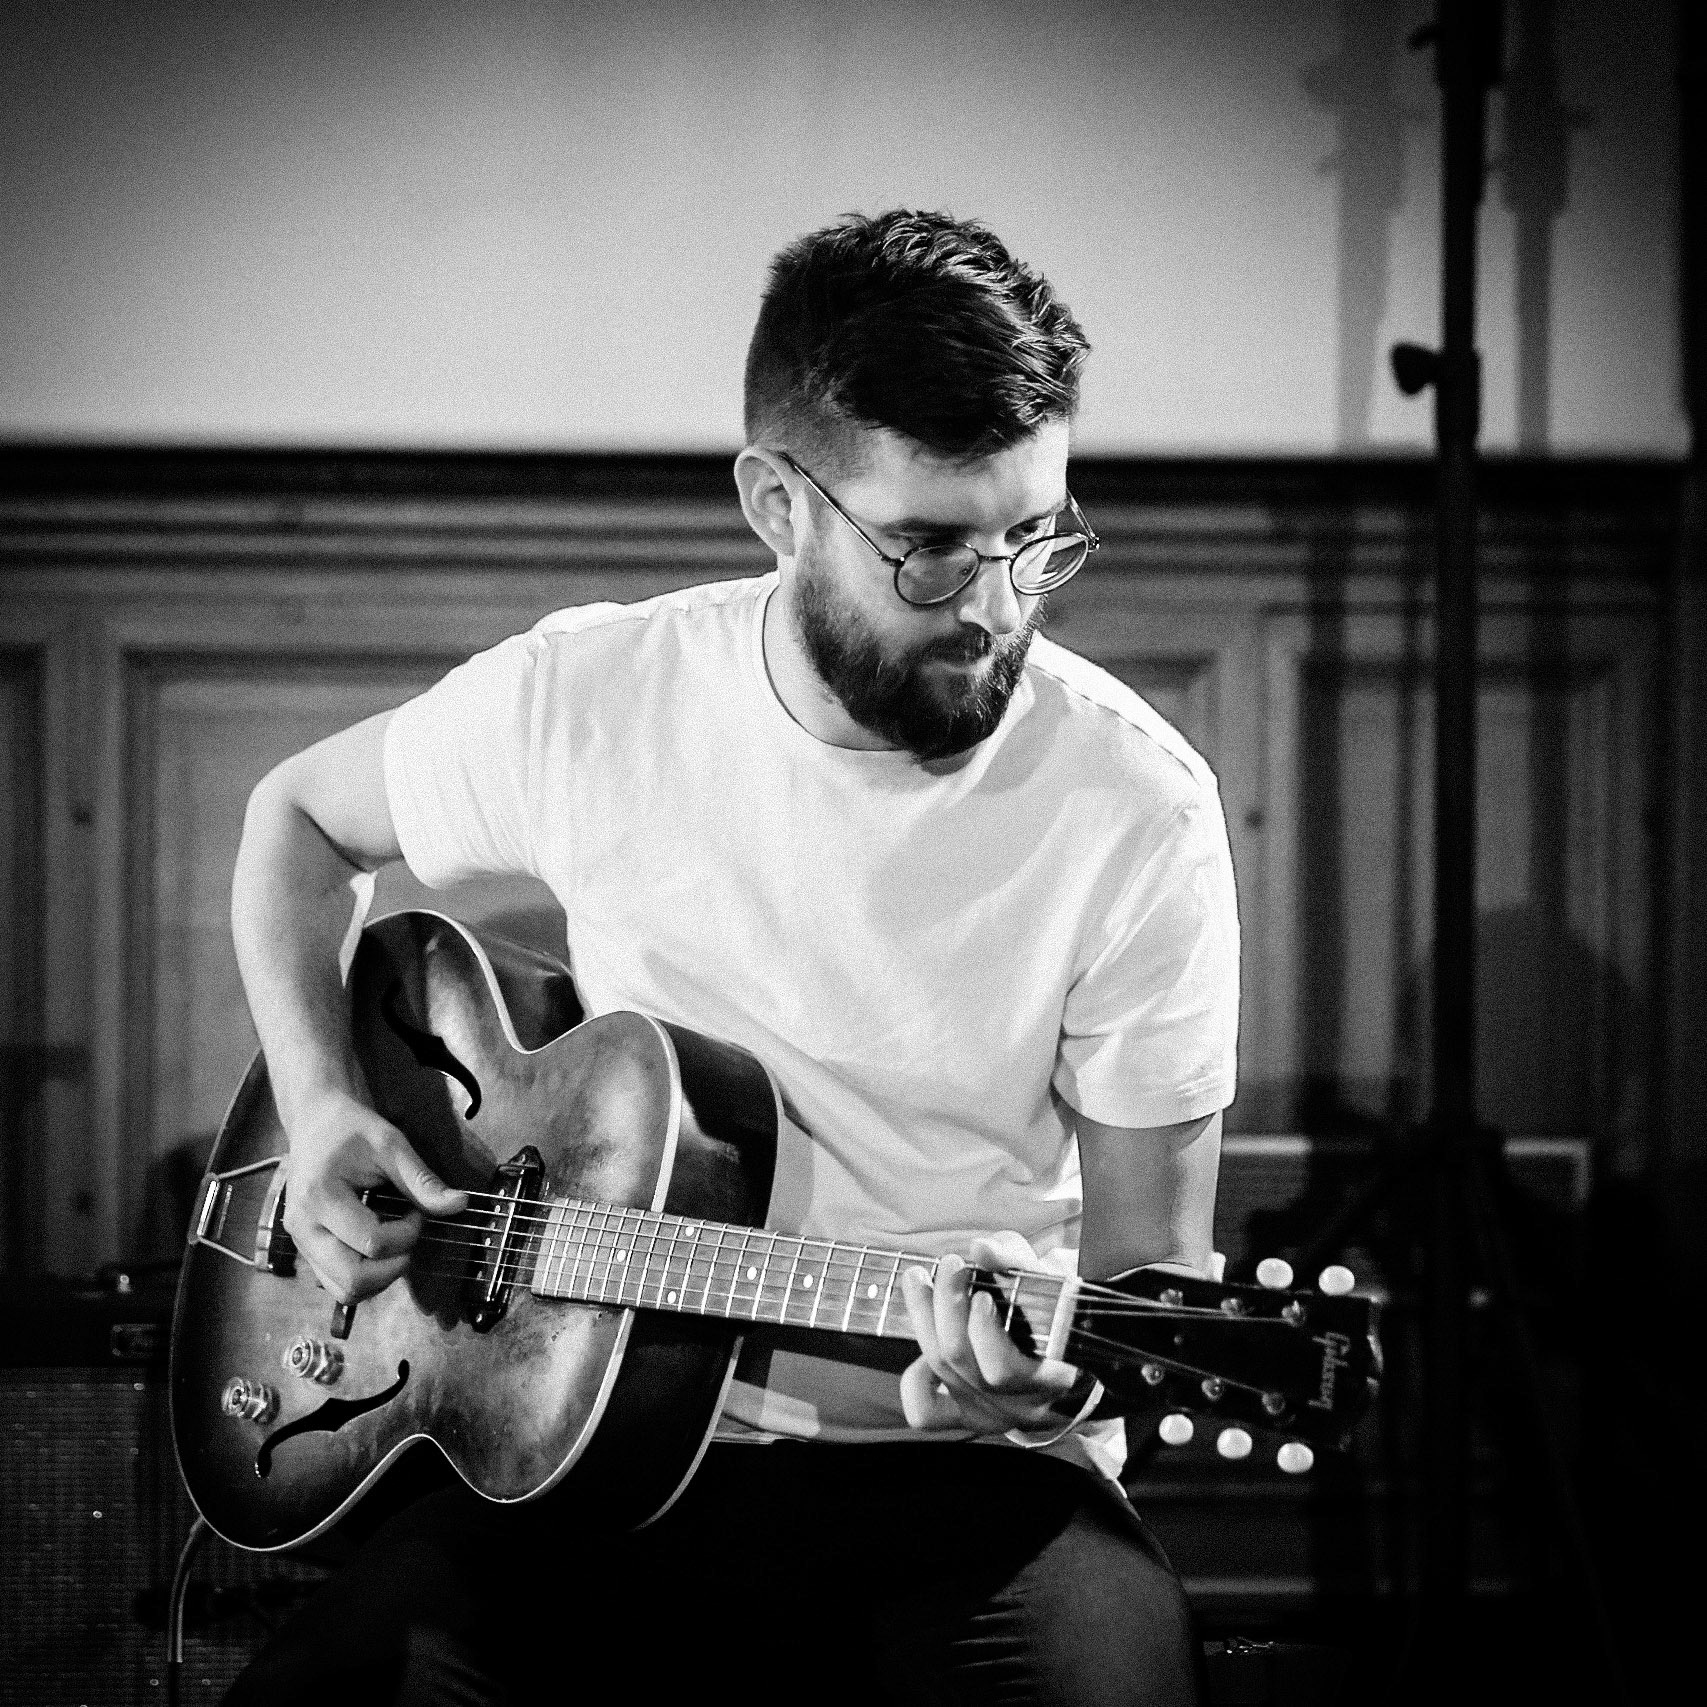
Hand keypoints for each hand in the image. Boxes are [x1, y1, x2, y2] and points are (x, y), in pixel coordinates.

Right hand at [280, 1088, 467, 1302]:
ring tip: (395, 1243)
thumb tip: (461, 1205)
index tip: (416, 1210)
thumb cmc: (352, 1128)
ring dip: (381, 1278)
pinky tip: (379, 1250)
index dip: (407, 1233)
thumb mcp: (392, 1144)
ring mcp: (299, 1242)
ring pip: (344, 1291)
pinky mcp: (304, 1249)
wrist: (316, 1121)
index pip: (373, 1243)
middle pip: (353, 1280)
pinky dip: (365, 1278)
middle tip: (408, 1234)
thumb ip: (422, 1180)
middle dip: (395, 1266)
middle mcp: (302, 1227)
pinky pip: (335, 1284)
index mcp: (320, 1197)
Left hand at [898, 1234, 1092, 1437]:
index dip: (983, 1330)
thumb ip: (1016, 1259)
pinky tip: (924, 1343)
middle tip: (950, 1264)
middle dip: (947, 1305)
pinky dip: (914, 1378)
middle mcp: (1019, 1405)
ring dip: (924, 1318)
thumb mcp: (1042, 1276)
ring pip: (942, 1370)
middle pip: (961, 1360)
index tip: (980, 1293)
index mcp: (1050, 1378)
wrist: (1060, 1349)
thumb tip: (982, 1248)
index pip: (1003, 1369)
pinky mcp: (966, 1418)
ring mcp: (991, 1415)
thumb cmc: (1051, 1306)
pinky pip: (925, 1411)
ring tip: (920, 1279)